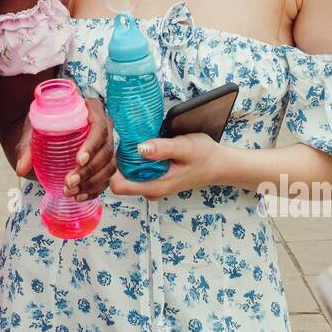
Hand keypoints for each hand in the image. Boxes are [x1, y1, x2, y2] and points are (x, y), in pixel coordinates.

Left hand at [11, 97, 116, 200]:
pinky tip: (79, 196)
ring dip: (92, 183)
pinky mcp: (104, 162)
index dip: (92, 145)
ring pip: (109, 167)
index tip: (78, 160)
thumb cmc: (42, 124)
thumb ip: (26, 147)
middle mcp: (104, 126)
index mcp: (90, 109)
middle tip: (69, 182)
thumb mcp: (32, 130)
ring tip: (70, 191)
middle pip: (106, 150)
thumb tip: (21, 168)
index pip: (99, 127)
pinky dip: (94, 190)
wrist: (44, 131)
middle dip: (89, 170)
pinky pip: (107, 178)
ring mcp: (106, 146)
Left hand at [108, 133, 228, 200]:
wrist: (219, 165)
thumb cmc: (204, 155)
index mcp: (155, 186)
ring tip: (135, 141)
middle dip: (118, 161)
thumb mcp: (185, 147)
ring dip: (127, 160)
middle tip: (125, 140)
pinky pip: (137, 173)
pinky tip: (144, 147)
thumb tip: (140, 148)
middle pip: (119, 179)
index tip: (115, 149)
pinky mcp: (156, 181)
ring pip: (127, 176)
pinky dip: (136, 160)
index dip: (112, 168)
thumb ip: (163, 149)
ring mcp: (153, 187)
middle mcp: (151, 190)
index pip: (118, 186)